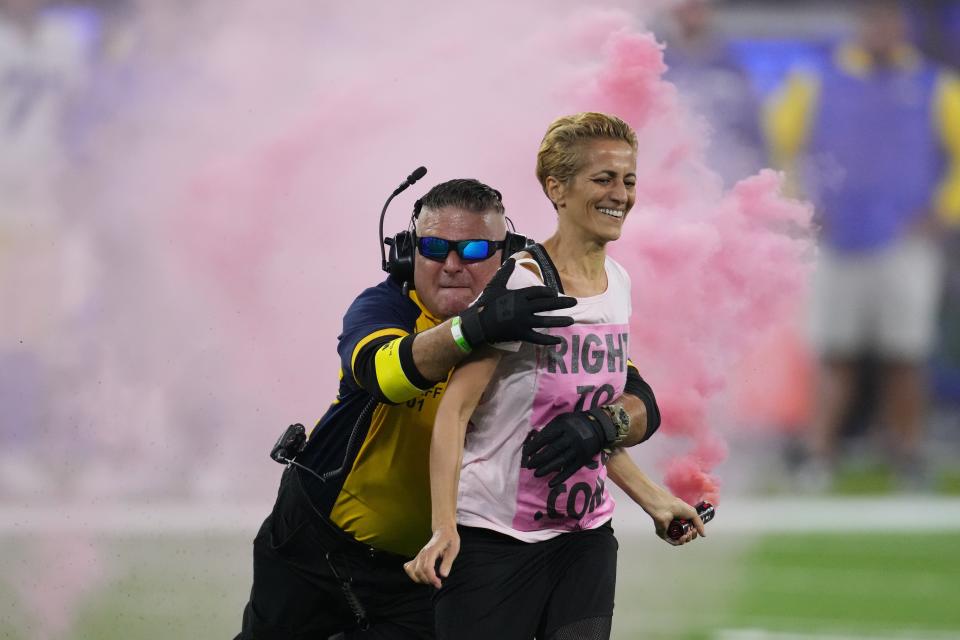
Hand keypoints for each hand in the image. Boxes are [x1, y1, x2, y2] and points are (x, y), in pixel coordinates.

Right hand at [404, 525, 459, 587]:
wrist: (443, 530)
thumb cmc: (450, 539)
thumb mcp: (454, 549)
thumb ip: (448, 562)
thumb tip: (443, 575)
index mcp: (432, 550)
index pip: (427, 568)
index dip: (432, 578)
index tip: (439, 584)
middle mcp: (423, 553)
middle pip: (419, 571)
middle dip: (428, 581)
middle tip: (438, 583)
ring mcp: (419, 555)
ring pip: (413, 571)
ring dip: (421, 579)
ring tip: (431, 581)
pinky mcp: (418, 557)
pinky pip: (409, 568)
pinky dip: (413, 575)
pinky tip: (422, 577)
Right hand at [458, 258, 575, 346]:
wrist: (478, 324)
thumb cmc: (487, 303)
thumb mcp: (496, 285)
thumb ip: (505, 273)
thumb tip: (512, 260)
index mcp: (519, 295)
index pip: (539, 292)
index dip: (548, 293)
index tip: (555, 294)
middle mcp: (524, 308)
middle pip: (547, 305)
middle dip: (562, 303)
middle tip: (574, 302)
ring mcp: (523, 322)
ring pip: (546, 321)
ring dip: (560, 321)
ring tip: (571, 320)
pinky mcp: (521, 334)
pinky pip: (538, 338)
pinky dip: (549, 340)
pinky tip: (559, 340)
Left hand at [522, 408, 616, 486]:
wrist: (598, 426)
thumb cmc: (574, 423)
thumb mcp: (562, 419)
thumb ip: (549, 428)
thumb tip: (533, 441)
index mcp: (563, 426)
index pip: (546, 437)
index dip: (535, 446)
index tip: (526, 453)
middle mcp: (571, 437)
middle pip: (552, 450)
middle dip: (539, 459)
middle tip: (529, 465)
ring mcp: (578, 449)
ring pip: (561, 461)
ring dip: (547, 468)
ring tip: (536, 474)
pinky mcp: (583, 459)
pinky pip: (571, 470)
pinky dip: (561, 477)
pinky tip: (551, 483)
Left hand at [644, 493, 704, 545]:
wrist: (665, 507)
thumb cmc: (677, 506)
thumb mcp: (693, 513)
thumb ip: (699, 524)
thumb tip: (703, 535)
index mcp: (682, 520)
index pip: (690, 531)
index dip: (694, 532)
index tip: (695, 529)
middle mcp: (676, 525)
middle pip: (686, 536)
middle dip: (691, 536)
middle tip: (691, 531)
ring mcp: (669, 530)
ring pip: (680, 540)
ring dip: (686, 539)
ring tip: (687, 534)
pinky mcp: (664, 534)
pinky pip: (673, 542)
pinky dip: (679, 542)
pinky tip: (683, 537)